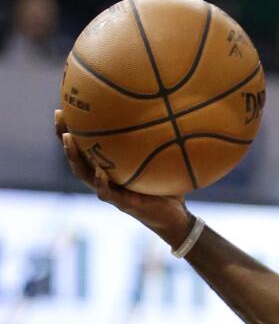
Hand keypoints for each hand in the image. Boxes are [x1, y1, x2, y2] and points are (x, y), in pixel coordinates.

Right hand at [55, 109, 192, 247]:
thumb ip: (159, 142)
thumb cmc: (166, 185)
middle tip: (59, 117)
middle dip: (65, 137)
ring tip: (69, 139)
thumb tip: (168, 112)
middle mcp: (105, 177)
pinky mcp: (122, 204)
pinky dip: (102, 182)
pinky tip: (100, 171)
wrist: (174, 215)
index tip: (63, 108)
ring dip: (74, 157)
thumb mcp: (162, 160)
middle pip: (77, 156)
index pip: (87, 146)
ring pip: (84, 174)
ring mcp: (111, 191)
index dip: (73, 129)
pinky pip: (107, 193)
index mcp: (110, 167)